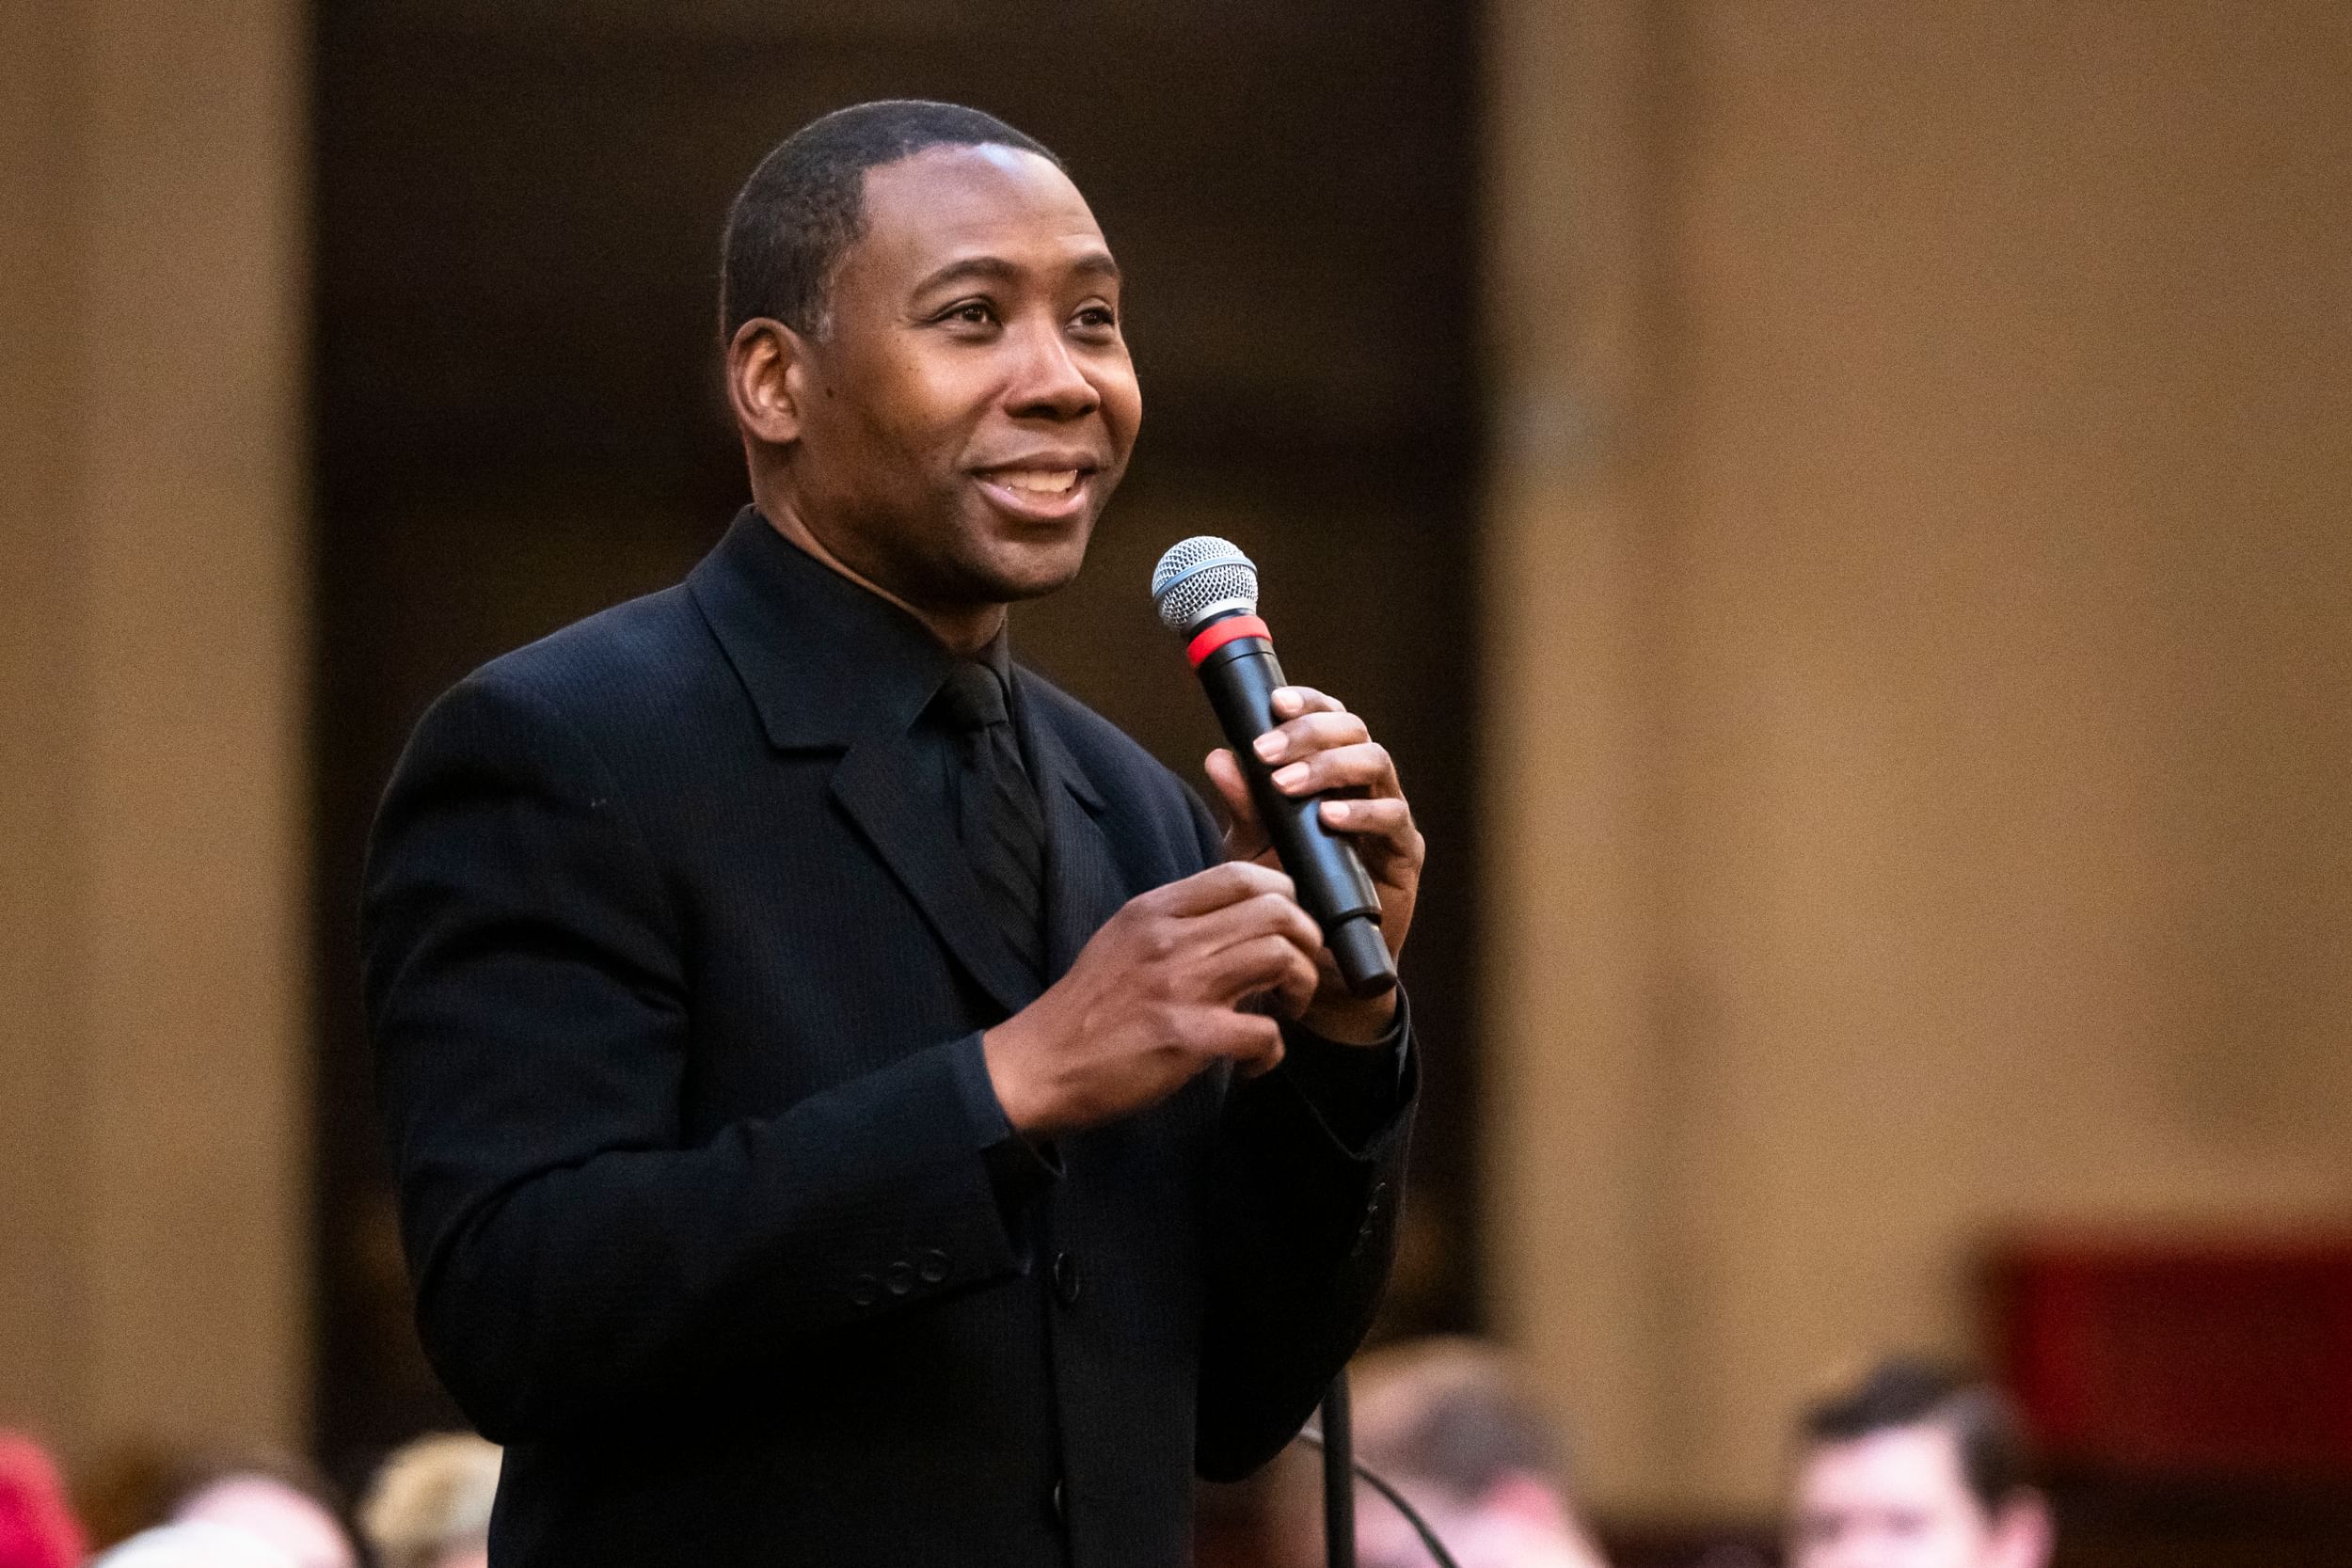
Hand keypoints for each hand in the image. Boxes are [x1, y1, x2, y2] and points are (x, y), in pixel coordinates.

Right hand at [981, 861, 1323, 1135]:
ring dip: (1300, 987)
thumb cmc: (1087, 1009)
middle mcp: (1171, 938)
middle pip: (1276, 910)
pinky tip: (1252, 1062)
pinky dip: (1273, 1051)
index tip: (1288, 928)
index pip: (1241, 874)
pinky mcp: (1188, 1038)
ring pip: (1281, 957)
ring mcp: (1181, 987)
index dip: (1284, 895)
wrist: (1041, 1065)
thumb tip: (1239, 922)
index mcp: (1155, 910)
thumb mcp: (1123, 940)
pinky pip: (1265, 1032)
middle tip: (1296, 974)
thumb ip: (1177, 924)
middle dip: (1307, 942)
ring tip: (1285, 1010)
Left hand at [1203, 685, 1422, 1043]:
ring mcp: (1388, 818)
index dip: (1307, 703)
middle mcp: (1364, 787)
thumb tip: (1218, 757)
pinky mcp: (1404, 854)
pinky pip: (1393, 820)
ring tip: (1289, 784)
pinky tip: (1329, 817)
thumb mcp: (1252, 849)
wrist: (1315, 965)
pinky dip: (1361, 814)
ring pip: (1377, 764)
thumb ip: (1242, 805)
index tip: (1273, 703)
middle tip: (1266, 751)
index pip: (1328, 718)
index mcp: (1330, 772)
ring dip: (1330, 766)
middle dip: (1310, 732)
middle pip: (1354, 730)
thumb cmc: (1287, 896)